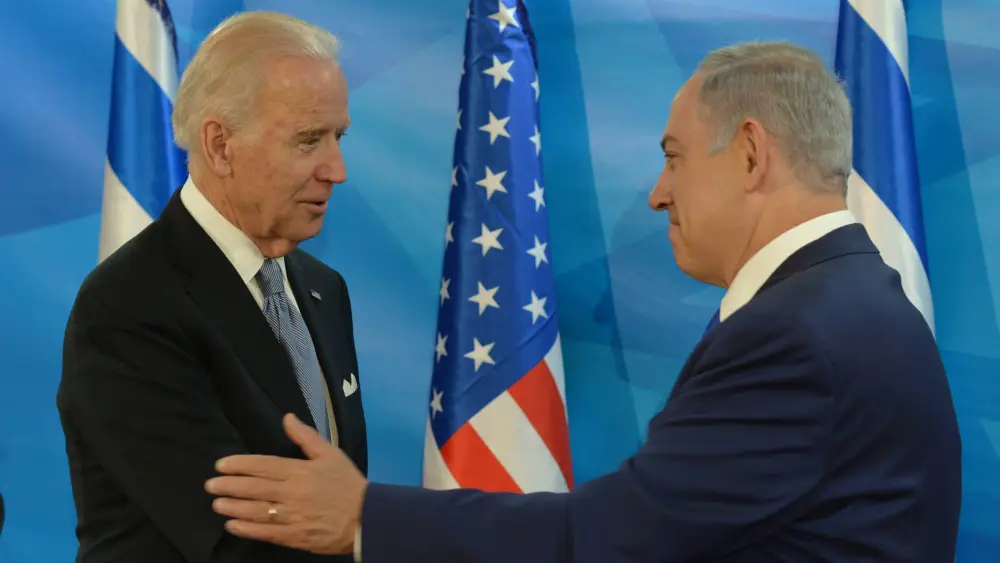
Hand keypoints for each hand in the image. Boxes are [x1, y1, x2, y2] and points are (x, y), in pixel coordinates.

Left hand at [205, 413, 366, 553]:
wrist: (366, 519)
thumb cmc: (347, 484)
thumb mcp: (330, 454)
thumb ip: (306, 437)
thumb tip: (287, 418)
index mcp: (300, 471)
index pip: (263, 465)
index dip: (240, 465)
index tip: (221, 465)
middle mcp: (292, 493)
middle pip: (254, 488)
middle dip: (229, 486)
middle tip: (210, 485)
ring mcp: (291, 517)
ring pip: (255, 511)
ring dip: (233, 507)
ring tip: (217, 504)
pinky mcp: (293, 536)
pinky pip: (265, 532)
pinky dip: (247, 529)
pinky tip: (233, 525)